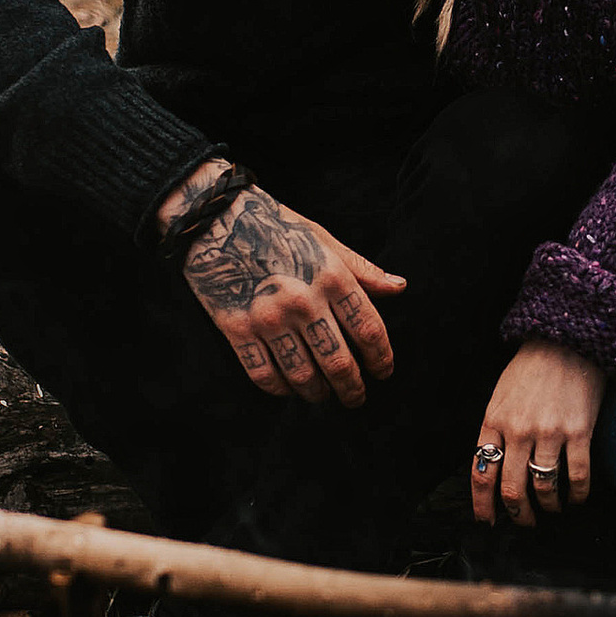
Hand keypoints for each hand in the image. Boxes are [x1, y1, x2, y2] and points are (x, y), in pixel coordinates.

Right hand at [159, 167, 404, 407]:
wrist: (216, 219)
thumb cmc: (277, 227)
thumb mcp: (324, 240)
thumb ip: (362, 269)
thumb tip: (399, 288)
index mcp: (331, 277)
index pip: (368, 329)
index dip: (381, 357)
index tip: (383, 371)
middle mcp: (303, 301)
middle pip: (338, 361)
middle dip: (352, 387)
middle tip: (356, 397)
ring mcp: (269, 318)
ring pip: (302, 374)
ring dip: (317, 393)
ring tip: (322, 394)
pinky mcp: (238, 328)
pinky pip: (263, 374)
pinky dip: (279, 389)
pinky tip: (288, 388)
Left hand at [471, 339, 606, 526]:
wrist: (567, 341)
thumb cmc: (532, 368)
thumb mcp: (501, 396)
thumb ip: (496, 430)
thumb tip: (496, 467)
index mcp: (494, 421)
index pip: (481, 473)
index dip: (482, 504)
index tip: (487, 520)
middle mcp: (518, 430)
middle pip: (511, 488)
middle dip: (517, 513)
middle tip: (524, 521)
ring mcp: (549, 433)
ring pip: (543, 487)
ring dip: (548, 507)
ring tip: (552, 509)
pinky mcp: (578, 432)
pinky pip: (576, 476)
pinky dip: (576, 495)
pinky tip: (575, 499)